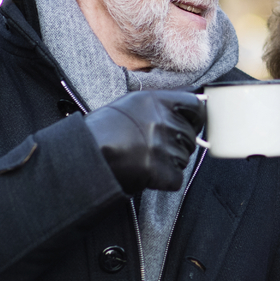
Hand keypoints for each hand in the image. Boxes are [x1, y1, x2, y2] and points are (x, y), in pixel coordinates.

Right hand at [84, 91, 204, 192]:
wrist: (83, 155)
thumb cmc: (101, 129)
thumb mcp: (130, 104)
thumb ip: (161, 103)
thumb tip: (194, 99)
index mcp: (155, 101)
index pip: (196, 106)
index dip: (196, 117)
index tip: (192, 124)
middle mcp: (162, 121)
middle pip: (191, 137)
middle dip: (178, 144)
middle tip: (154, 147)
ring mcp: (162, 146)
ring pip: (184, 158)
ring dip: (170, 162)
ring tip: (144, 159)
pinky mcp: (158, 170)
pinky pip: (176, 178)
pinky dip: (164, 180)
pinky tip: (146, 174)